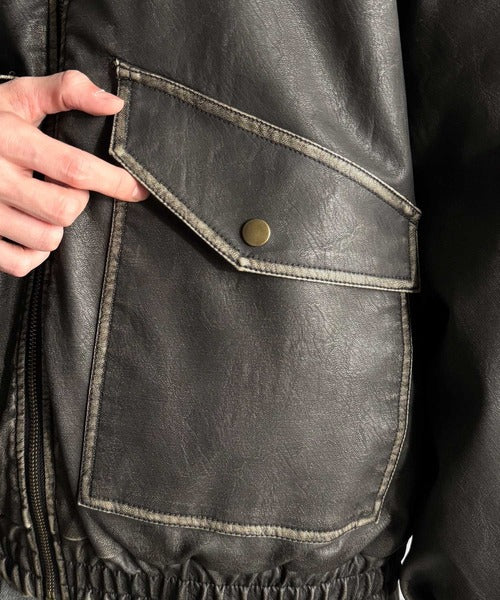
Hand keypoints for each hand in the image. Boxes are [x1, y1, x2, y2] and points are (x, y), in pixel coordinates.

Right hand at [0, 69, 149, 276]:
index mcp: (11, 140)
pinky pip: (19, 263)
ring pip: (46, 239)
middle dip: (77, 202)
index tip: (137, 189)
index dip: (113, 181)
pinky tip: (31, 230)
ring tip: (44, 205)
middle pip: (64, 210)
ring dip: (56, 227)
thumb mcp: (19, 96)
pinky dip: (34, 254)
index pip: (74, 168)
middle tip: (66, 189)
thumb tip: (114, 104)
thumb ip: (66, 90)